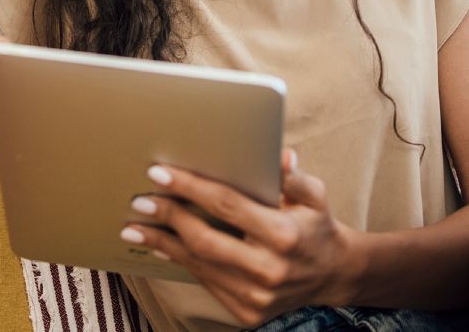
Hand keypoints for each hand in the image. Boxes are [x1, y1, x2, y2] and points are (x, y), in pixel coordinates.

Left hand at [121, 150, 357, 327]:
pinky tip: (162, 246)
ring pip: (199, 265)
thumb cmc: (316, 226)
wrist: (332, 275)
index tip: (160, 173)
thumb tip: (280, 156)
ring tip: (135, 226)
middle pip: (204, 239)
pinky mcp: (247, 313)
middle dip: (168, 217)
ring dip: (163, 243)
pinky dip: (181, 262)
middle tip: (140, 200)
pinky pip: (206, 282)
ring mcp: (256, 297)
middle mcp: (268, 270)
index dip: (190, 187)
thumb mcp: (314, 195)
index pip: (227, 205)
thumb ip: (294, 176)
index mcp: (283, 234)